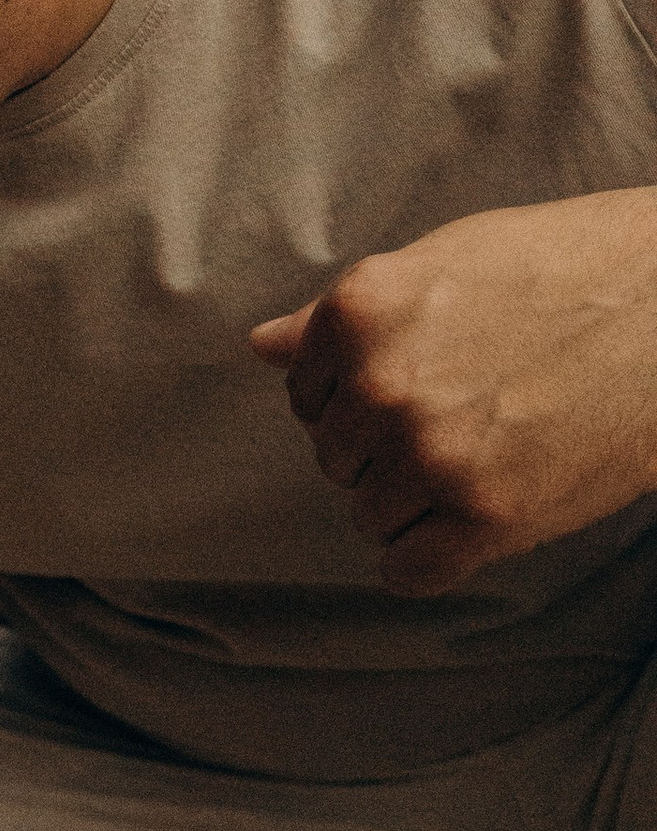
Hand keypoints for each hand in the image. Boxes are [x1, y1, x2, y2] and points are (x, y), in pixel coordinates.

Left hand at [253, 193, 656, 593]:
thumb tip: (264, 346)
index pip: (305, 394)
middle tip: (466, 416)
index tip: (419, 385)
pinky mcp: (487, 516)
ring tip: (487, 455)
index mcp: (360, 314)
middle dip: (386, 448)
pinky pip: (408, 570)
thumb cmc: (567, 270)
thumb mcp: (447, 261)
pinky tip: (468, 525)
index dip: (358, 398)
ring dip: (415, 501)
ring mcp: (432, 455)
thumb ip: (343, 315)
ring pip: (370, 515)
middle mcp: (383, 386)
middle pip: (336, 458)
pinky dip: (429, 559)